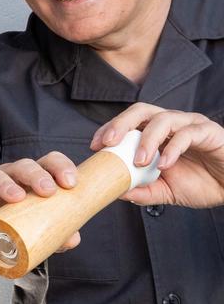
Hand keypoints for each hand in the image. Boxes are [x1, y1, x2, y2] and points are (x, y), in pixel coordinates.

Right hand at [0, 151, 80, 260]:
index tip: (71, 183)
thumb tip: (73, 238)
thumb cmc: (11, 228)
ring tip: (17, 197)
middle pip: (22, 166)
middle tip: (48, 190)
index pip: (47, 162)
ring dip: (7, 185)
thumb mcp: (37, 231)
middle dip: (36, 174)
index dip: (60, 167)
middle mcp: (8, 178)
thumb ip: (56, 234)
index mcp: (29, 180)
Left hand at [91, 103, 223, 208]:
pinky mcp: (208, 131)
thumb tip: (116, 193)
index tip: (94, 146)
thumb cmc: (203, 183)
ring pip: (163, 119)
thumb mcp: (167, 191)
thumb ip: (143, 190)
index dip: (110, 129)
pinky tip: (164, 164)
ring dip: (146, 139)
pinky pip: (187, 134)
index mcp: (158, 133)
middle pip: (141, 110)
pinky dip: (172, 148)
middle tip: (107, 142)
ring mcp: (190, 124)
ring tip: (138, 161)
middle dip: (120, 123)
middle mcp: (172, 123)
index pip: (129, 122)